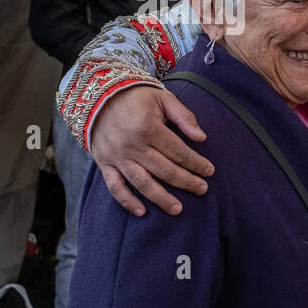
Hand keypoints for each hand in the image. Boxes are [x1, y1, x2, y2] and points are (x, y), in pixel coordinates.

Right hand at [89, 85, 212, 216]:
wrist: (97, 95)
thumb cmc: (135, 97)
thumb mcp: (163, 98)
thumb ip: (184, 116)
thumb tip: (201, 137)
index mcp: (148, 128)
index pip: (178, 151)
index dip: (196, 163)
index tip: (210, 171)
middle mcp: (132, 145)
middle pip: (164, 170)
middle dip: (186, 181)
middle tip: (202, 189)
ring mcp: (117, 156)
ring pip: (142, 182)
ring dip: (161, 198)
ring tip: (178, 209)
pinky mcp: (104, 163)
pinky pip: (114, 186)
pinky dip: (127, 201)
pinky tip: (142, 212)